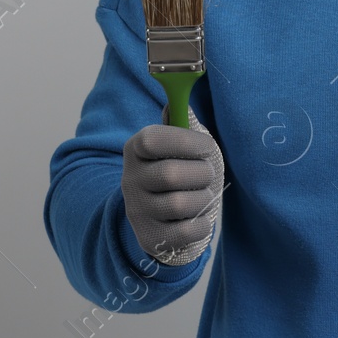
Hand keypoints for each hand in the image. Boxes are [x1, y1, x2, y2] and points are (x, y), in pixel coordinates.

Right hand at [121, 119, 223, 265]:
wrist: (156, 216)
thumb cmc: (175, 170)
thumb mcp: (173, 145)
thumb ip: (178, 123)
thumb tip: (177, 99)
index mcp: (136, 150)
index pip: (153, 140)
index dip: (186, 141)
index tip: (207, 146)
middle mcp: (130, 180)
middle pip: (171, 174)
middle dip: (202, 173)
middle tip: (207, 175)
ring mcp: (137, 211)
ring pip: (180, 204)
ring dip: (204, 199)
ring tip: (202, 196)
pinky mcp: (149, 237)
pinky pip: (186, 232)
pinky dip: (201, 225)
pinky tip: (198, 218)